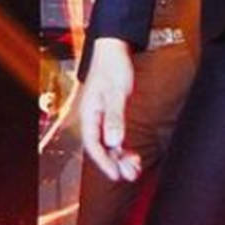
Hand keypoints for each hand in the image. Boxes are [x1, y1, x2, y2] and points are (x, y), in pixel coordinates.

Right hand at [77, 38, 142, 180]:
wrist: (114, 49)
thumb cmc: (113, 67)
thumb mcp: (117, 93)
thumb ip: (115, 118)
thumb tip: (114, 142)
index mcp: (89, 114)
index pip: (93, 145)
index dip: (104, 162)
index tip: (116, 175)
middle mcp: (93, 118)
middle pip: (102, 148)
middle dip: (115, 164)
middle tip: (131, 176)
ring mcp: (102, 117)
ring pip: (109, 144)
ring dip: (121, 158)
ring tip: (135, 170)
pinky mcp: (111, 114)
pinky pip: (115, 136)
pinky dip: (124, 147)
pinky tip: (133, 156)